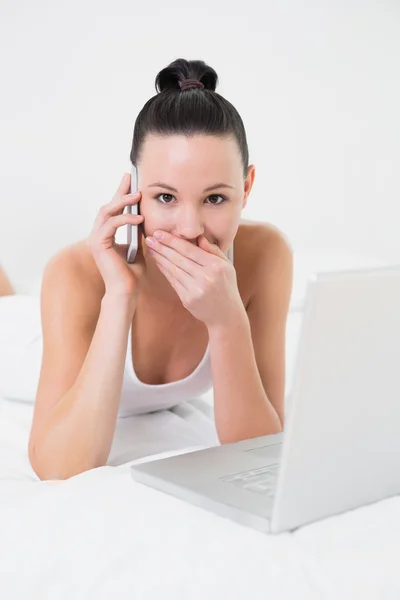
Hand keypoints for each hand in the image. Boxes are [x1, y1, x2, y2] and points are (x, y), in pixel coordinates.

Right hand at [86, 173, 145, 296]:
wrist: (126, 292)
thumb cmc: (131, 275)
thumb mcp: (139, 248)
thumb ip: (138, 233)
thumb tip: (145, 218)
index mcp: (106, 235)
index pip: (113, 210)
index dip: (121, 194)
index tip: (130, 181)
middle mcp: (98, 235)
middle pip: (108, 206)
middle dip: (120, 191)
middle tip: (131, 179)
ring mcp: (96, 239)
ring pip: (107, 212)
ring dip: (123, 202)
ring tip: (138, 196)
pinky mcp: (99, 244)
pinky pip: (111, 224)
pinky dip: (125, 219)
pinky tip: (139, 218)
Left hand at [145, 231, 243, 327]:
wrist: (226, 314)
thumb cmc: (226, 287)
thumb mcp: (227, 266)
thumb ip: (213, 250)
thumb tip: (199, 238)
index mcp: (216, 266)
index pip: (189, 249)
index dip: (172, 241)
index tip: (160, 233)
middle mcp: (206, 277)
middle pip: (179, 258)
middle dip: (162, 247)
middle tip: (150, 238)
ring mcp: (195, 289)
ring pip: (173, 269)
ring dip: (160, 258)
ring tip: (151, 248)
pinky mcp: (187, 299)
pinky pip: (173, 281)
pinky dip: (165, 270)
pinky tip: (159, 262)